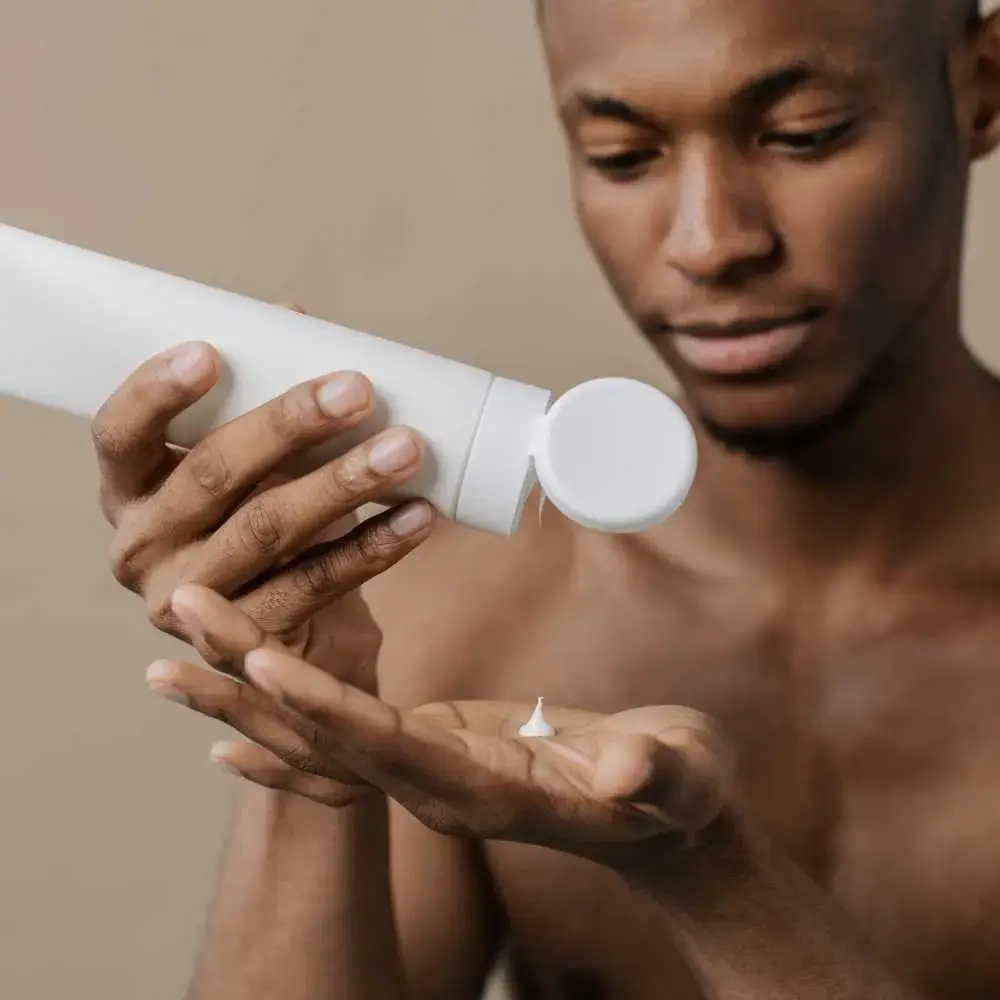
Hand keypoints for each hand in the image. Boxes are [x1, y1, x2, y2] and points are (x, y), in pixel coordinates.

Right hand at [94, 320, 435, 695]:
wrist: (298, 634)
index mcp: (130, 491)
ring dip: (344, 483)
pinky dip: (374, 546)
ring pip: (268, 530)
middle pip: (212, 475)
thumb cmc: (268, 523)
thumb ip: (259, 400)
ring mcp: (189, 602)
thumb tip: (294, 321)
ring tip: (406, 448)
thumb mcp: (255, 467)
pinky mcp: (246, 645)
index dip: (156, 393)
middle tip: (359, 390)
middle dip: (290, 426)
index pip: (119, 434)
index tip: (210, 352)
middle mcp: (142, 548)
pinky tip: (419, 514)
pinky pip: (316, 584)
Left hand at [148, 585, 734, 860]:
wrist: (665, 822)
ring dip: (244, 689)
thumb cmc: (677, 790)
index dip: (325, 708)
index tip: (261, 660)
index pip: (387, 751)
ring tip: (172, 644)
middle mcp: (436, 791)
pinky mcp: (428, 752)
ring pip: (315, 738)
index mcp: (485, 792)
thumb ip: (654, 772)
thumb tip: (631, 770)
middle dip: (251, 679)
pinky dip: (279, 721)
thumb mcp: (678, 774)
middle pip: (324, 739)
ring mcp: (426, 774)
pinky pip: (338, 737)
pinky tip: (228, 710)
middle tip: (181, 610)